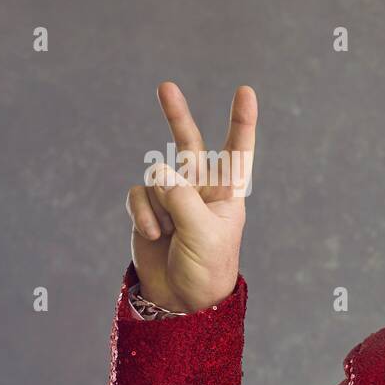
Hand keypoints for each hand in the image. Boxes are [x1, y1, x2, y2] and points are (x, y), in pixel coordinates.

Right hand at [126, 82, 254, 312]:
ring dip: (160, 208)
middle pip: (188, 144)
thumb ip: (183, 200)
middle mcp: (200, 188)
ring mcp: (172, 196)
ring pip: (157, 178)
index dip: (241, 122)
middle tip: (166, 86)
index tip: (245, 91)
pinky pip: (138, 195)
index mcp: (227, 193)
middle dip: (176, 115)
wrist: (181, 298)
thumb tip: (159, 170)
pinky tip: (153, 235)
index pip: (237, 152)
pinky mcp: (148, 207)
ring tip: (169, 233)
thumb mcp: (203, 234)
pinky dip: (143, 215)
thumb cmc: (206, 267)